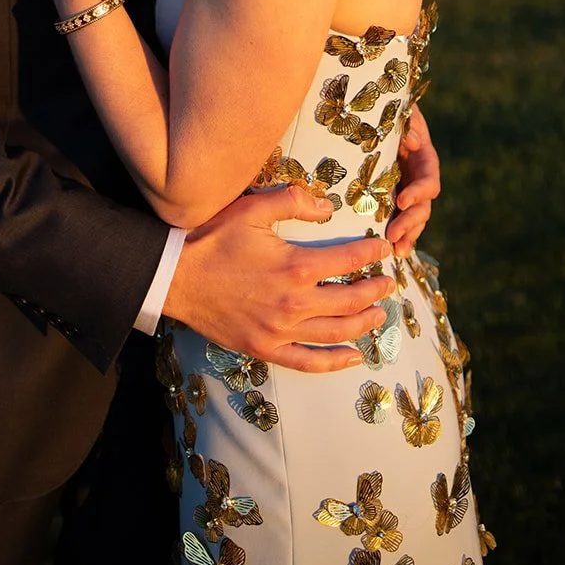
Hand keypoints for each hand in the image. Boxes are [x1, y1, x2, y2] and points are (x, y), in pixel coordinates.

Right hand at [163, 185, 396, 372]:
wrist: (176, 277)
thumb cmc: (213, 238)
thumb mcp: (252, 209)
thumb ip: (293, 202)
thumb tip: (328, 207)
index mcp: (295, 266)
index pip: (348, 258)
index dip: (371, 254)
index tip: (386, 249)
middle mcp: (295, 302)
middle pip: (350, 299)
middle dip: (375, 290)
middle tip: (388, 283)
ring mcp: (281, 330)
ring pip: (336, 332)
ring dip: (364, 324)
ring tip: (380, 314)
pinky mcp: (265, 348)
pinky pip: (308, 362)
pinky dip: (334, 362)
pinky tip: (353, 356)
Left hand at [386, 103, 440, 258]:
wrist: (384, 114)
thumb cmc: (394, 111)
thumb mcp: (404, 113)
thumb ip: (410, 124)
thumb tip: (411, 142)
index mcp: (425, 160)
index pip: (428, 181)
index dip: (418, 193)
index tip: (402, 200)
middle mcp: (420, 179)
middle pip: (423, 207)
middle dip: (410, 223)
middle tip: (393, 234)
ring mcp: (409, 190)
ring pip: (415, 219)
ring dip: (407, 236)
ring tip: (396, 251)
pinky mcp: (395, 197)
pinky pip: (401, 218)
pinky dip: (399, 235)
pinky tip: (392, 251)